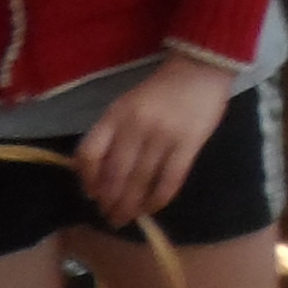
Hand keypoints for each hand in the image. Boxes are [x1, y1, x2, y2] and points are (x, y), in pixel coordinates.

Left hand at [72, 63, 231, 233]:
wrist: (199, 70)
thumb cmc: (159, 91)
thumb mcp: (126, 105)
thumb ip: (111, 134)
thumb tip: (94, 175)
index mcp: (116, 114)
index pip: (90, 152)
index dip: (87, 178)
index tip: (91, 194)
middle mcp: (136, 125)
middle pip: (115, 174)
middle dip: (110, 201)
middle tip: (111, 217)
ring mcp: (163, 135)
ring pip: (141, 181)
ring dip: (131, 205)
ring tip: (127, 218)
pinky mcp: (189, 144)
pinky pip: (170, 180)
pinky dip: (158, 199)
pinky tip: (152, 208)